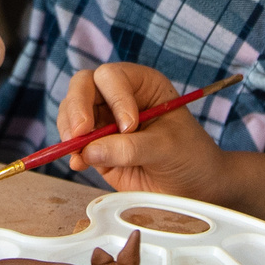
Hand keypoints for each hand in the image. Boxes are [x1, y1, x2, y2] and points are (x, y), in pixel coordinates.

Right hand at [60, 64, 233, 202]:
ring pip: (71, 112)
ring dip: (70, 130)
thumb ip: (130, 148)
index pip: (112, 77)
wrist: (194, 187)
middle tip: (81, 134)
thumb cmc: (190, 157)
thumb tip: (89, 151)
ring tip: (79, 153)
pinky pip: (73, 141)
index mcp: (142, 84)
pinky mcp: (96, 146)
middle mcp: (118, 96)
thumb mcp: (167, 148)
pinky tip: (79, 164)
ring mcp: (104, 121)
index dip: (114, 98)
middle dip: (77, 108)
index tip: (128, 127)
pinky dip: (71, 151)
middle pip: (82, 86)